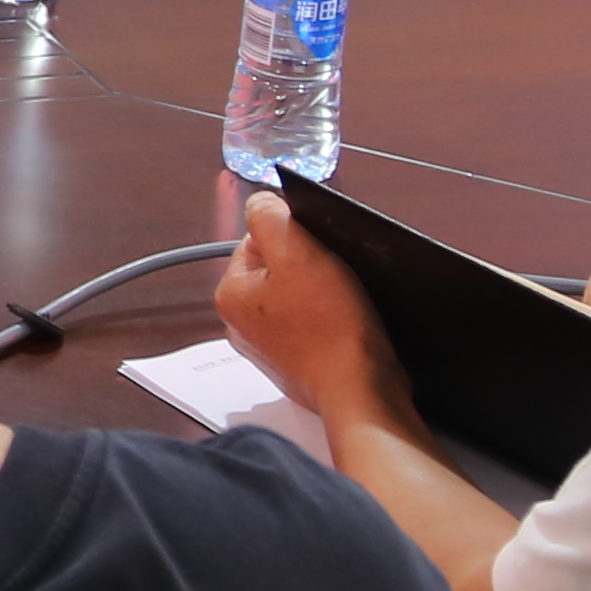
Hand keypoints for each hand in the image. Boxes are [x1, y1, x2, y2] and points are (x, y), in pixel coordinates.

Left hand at [216, 193, 409, 437]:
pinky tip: (343, 324)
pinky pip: (310, 325)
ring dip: (319, 293)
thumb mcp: (298, 252)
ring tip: (341, 302)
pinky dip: (327, 320)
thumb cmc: (331, 327)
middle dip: (306, 267)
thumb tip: (261, 202)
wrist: (359, 387)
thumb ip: (271, 217)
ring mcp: (268, 348)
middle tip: (332, 279)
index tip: (317, 252)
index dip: (293, 239)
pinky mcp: (296, 364)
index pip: (257, 240)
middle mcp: (240, 324)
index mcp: (230, 295)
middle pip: (276, 269)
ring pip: (296, 297)